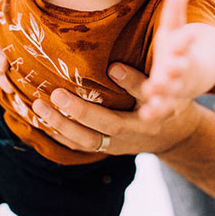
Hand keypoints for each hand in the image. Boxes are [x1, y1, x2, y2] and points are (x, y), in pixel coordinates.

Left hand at [30, 62, 202, 154]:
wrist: (176, 134)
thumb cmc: (171, 104)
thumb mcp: (164, 92)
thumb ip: (139, 82)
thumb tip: (112, 67)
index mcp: (140, 126)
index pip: (109, 122)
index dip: (84, 112)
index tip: (61, 93)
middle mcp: (124, 141)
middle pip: (89, 137)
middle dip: (63, 120)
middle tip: (42, 100)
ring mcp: (113, 147)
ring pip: (81, 144)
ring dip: (57, 128)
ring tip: (37, 107)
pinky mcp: (106, 147)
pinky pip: (79, 146)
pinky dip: (59, 136)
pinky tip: (42, 122)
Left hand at [141, 0, 195, 120]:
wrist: (194, 76)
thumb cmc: (175, 49)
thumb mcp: (174, 31)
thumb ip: (175, 13)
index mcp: (181, 51)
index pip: (184, 45)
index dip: (186, 41)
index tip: (188, 36)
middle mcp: (179, 72)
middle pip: (178, 72)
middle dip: (173, 72)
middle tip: (166, 71)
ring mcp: (175, 89)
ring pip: (170, 94)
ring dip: (162, 94)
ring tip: (152, 92)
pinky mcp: (167, 103)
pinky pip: (161, 110)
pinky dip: (155, 112)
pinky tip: (146, 114)